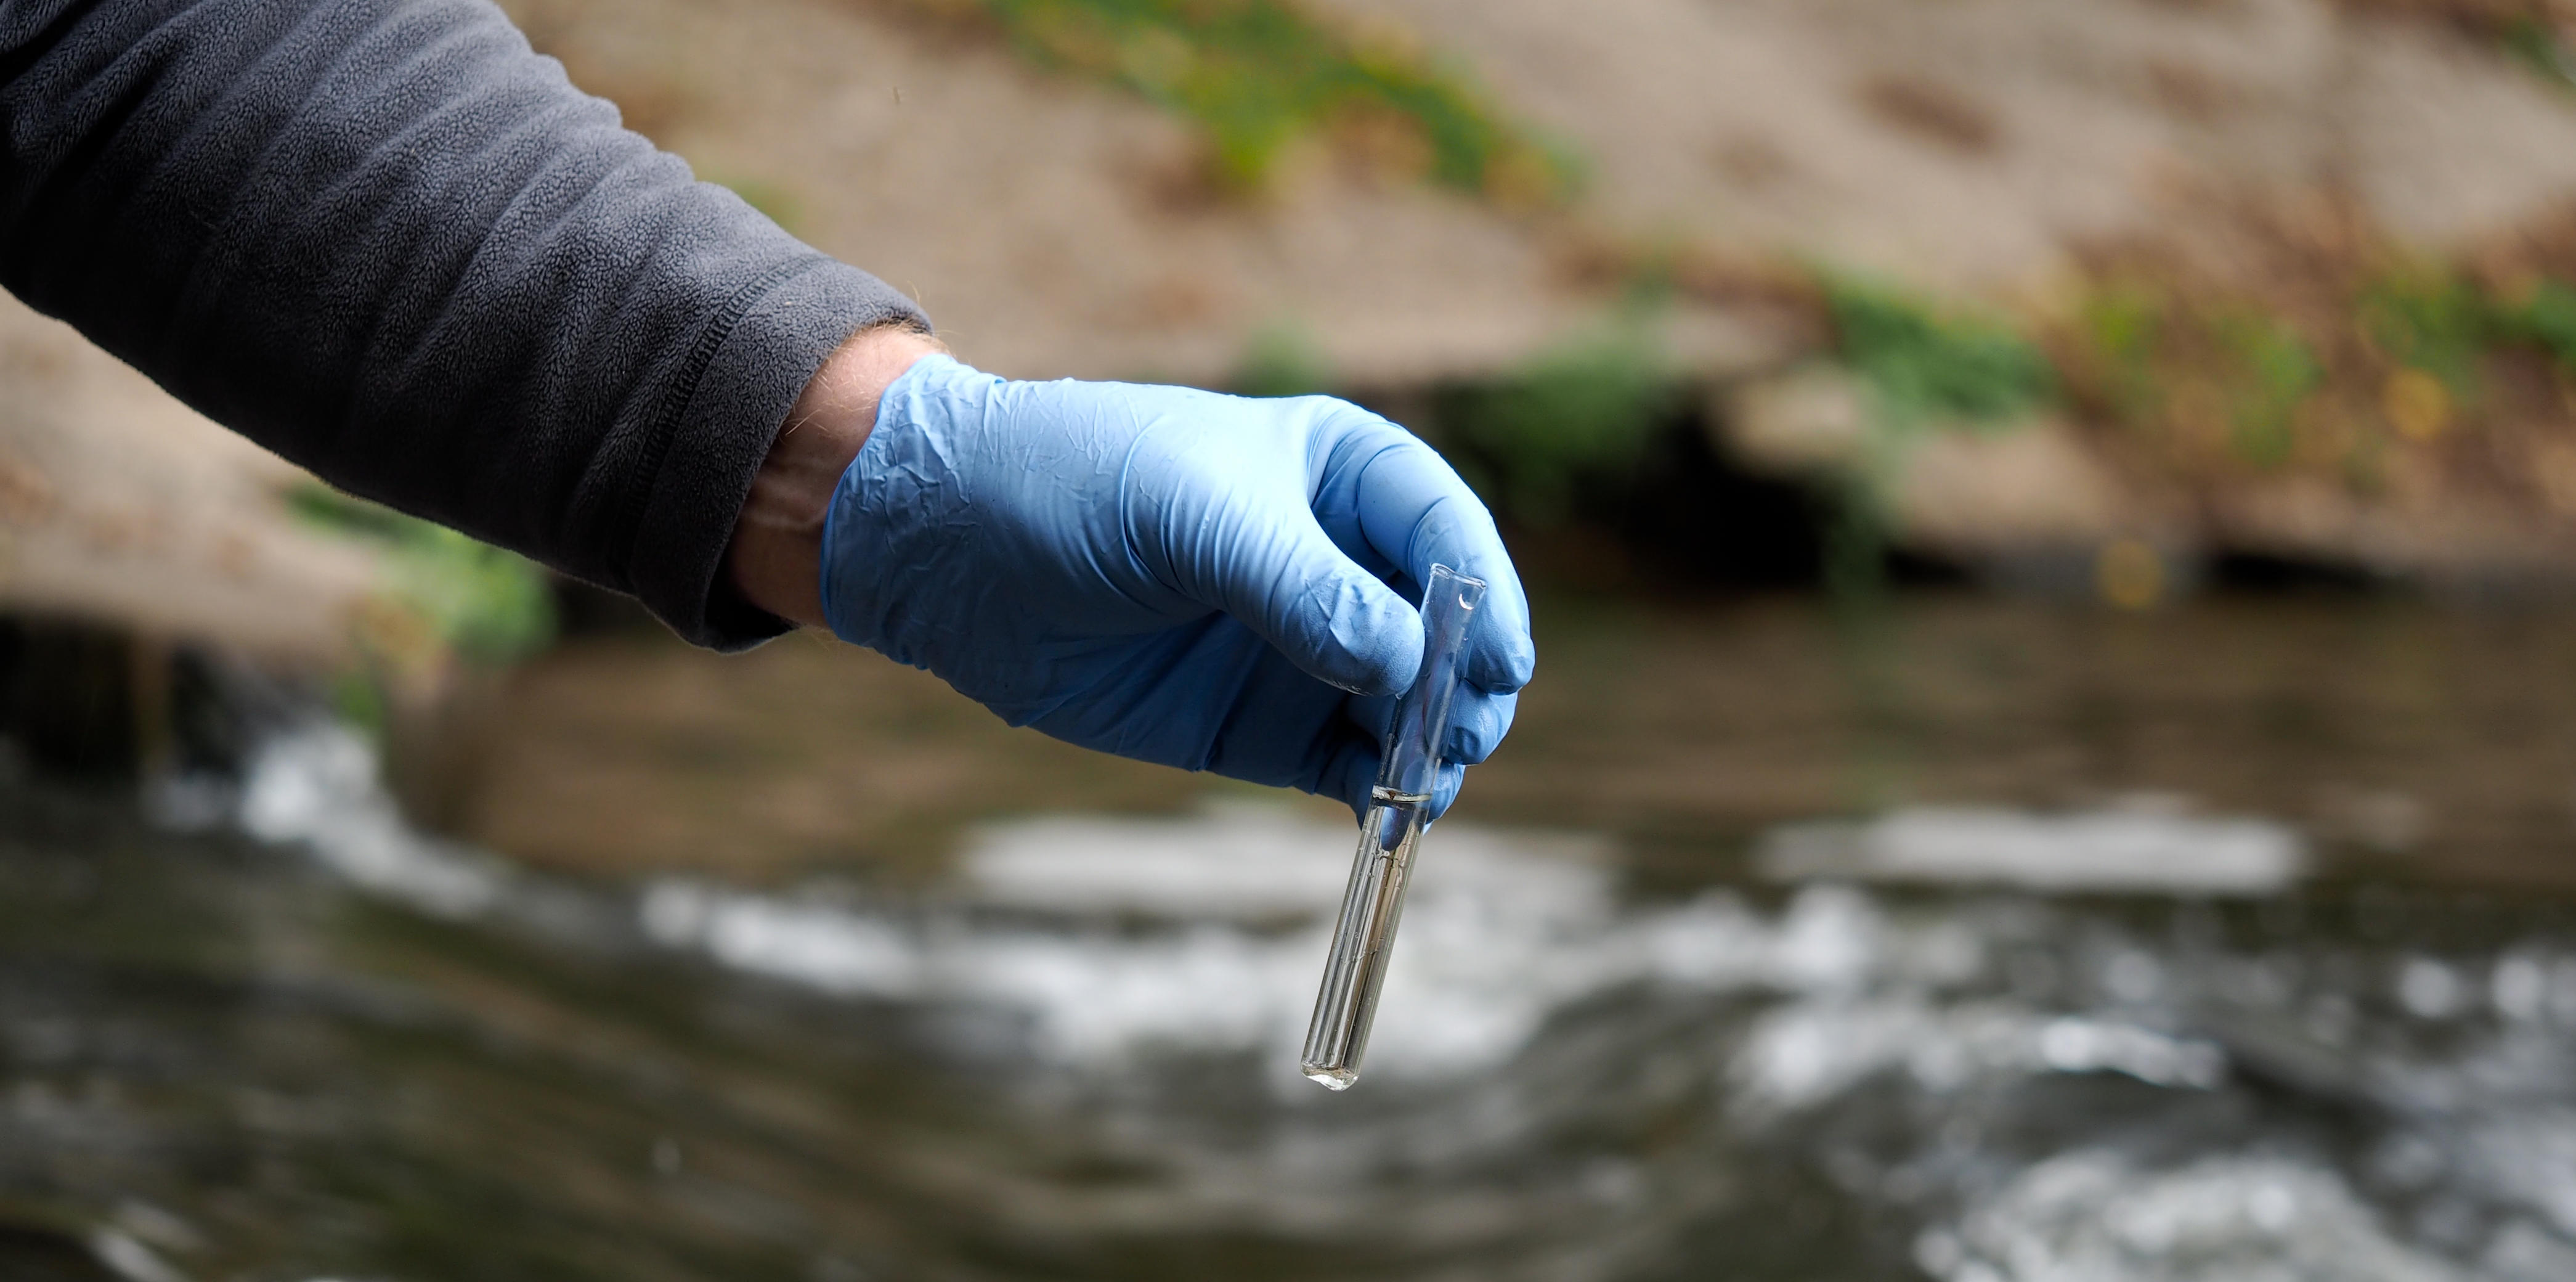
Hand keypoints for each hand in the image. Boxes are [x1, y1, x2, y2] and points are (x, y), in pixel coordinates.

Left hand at [812, 353, 1533, 816]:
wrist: (948, 551)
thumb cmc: (1070, 484)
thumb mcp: (1189, 515)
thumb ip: (1300, 585)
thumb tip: (1407, 660)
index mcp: (1338, 473)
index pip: (1444, 529)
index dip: (1484, 594)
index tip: (1498, 660)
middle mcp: (1338, 561)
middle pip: (1446, 629)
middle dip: (1466, 683)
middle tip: (1461, 732)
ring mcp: (1305, 648)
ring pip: (1407, 706)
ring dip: (1431, 746)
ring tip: (1422, 780)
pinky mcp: (1261, 723)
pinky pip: (1347, 765)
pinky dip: (1376, 790)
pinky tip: (1384, 811)